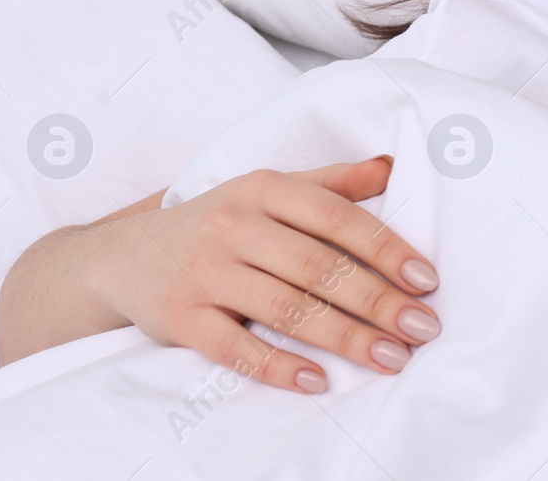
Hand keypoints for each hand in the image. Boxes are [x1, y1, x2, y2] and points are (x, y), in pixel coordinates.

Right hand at [87, 156, 437, 393]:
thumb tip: (391, 167)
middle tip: (422, 329)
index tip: (426, 280)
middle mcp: (233, 225)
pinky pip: (232, 347)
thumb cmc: (217, 222)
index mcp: (263, 188)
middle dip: (377, 301)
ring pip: (285, 308)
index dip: (385, 248)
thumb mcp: (267, 191)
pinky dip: (276, 365)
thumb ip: (330, 182)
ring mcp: (203, 272)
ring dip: (344, 337)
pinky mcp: (178, 317)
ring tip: (390, 358)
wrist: (120, 257)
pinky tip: (317, 380)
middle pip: (318, 266)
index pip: (336, 217)